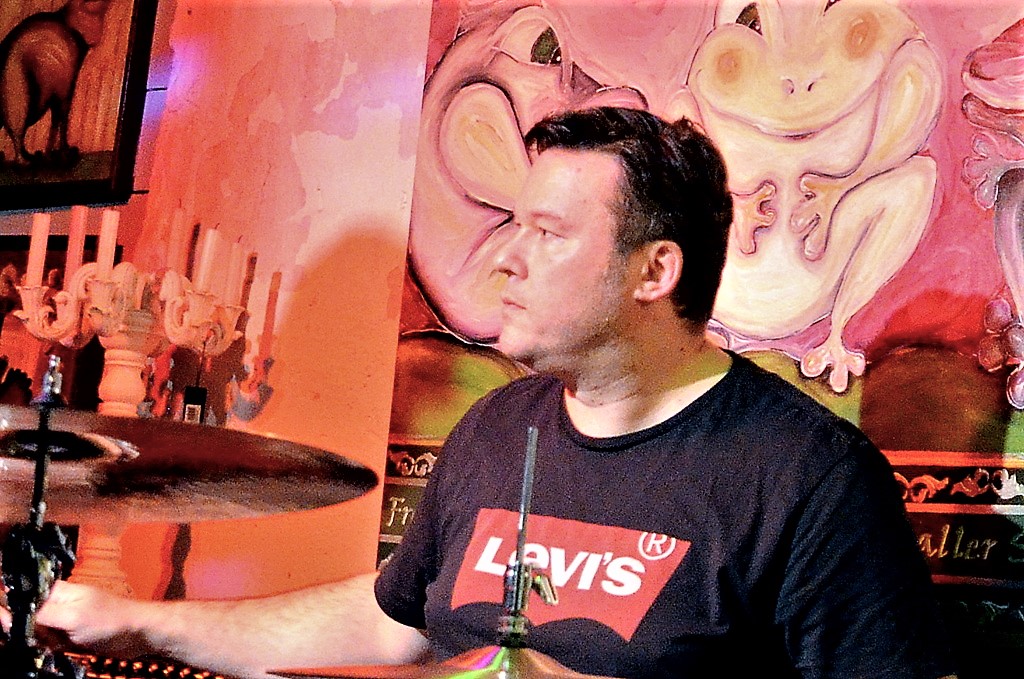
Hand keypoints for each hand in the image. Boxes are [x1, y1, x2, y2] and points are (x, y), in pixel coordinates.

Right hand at [34, 581, 153, 658]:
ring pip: (40, 635)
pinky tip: (72, 645)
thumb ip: (41, 616)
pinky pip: (52, 644)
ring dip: (50, 642)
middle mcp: (58, 603)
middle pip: (29, 620)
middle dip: (40, 633)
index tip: (32, 627)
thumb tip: (13, 616)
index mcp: (57, 591)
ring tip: (69, 639)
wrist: (137, 633)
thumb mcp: (71, 616)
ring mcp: (64, 619)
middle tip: (59, 633)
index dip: (23, 617)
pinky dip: (58, 648)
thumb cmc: (111, 619)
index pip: (25, 601)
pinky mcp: (70, 633)